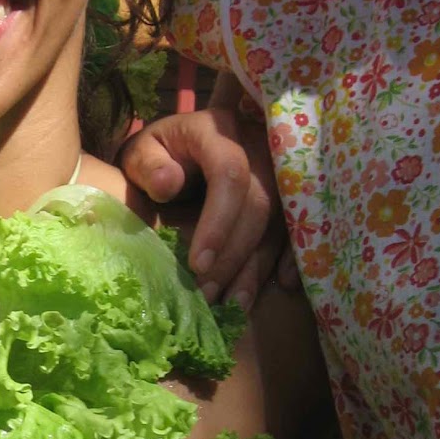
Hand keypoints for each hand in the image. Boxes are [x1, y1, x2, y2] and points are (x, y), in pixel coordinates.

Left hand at [119, 73, 294, 307]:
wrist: (185, 144)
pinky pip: (297, 229)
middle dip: (233, 256)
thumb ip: (147, 164)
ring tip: (231, 307)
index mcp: (218, 132)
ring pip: (278, 223)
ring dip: (255, 268)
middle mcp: (258, 148)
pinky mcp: (289, 195)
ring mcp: (279, 172)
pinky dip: (290, 258)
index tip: (198, 264)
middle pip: (259, 205)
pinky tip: (281, 286)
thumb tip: (168, 183)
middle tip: (205, 295)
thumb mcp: (142, 151)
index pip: (229, 174)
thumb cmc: (160, 154)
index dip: (218, 222)